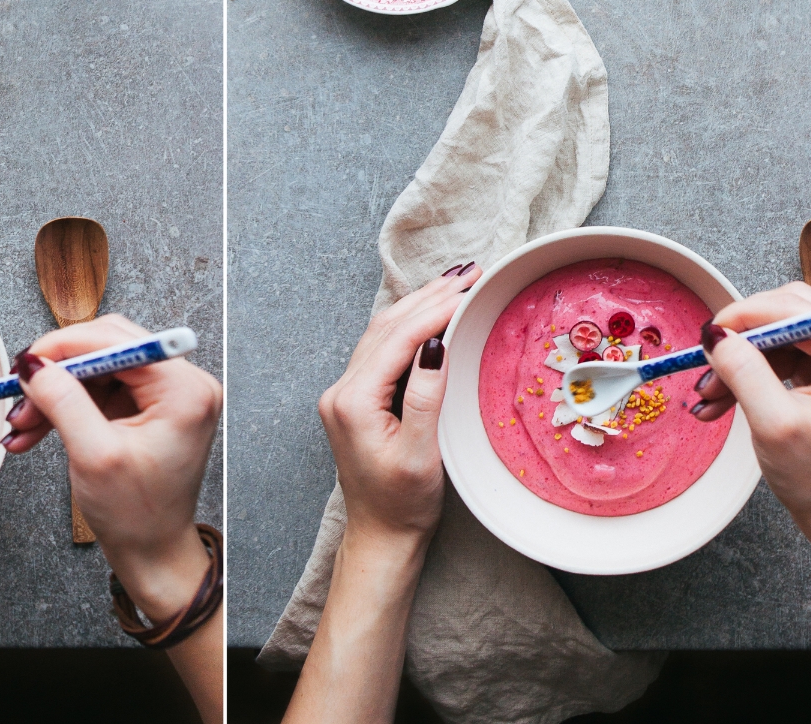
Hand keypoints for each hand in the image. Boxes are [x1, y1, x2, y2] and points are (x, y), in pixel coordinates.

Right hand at [3, 314, 221, 622]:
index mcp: (184, 389)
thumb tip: (33, 363)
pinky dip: (67, 407)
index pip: (116, 340)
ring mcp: (165, 394)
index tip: (26, 363)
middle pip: (105, 350)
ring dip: (56, 394)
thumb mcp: (95, 456)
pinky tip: (37, 429)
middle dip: (57, 375)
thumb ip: (64, 402)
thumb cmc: (138, 516)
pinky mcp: (147, 407)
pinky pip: (99, 390)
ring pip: (96, 371)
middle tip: (19, 396)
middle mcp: (182, 383)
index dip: (64, 347)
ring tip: (23, 425)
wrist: (154, 554)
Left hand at [318, 262, 480, 547]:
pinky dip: (408, 327)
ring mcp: (345, 393)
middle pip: (386, 327)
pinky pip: (381, 349)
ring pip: (382, 333)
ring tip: (455, 284)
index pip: (397, 339)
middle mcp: (341, 391)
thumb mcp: (421, 454)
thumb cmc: (402, 504)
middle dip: (428, 297)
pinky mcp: (355, 399)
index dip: (435, 311)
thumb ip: (425, 397)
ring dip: (418, 306)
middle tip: (469, 273)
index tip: (469, 289)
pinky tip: (431, 315)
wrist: (380, 536)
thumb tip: (435, 345)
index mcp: (353, 401)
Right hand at [693, 281, 810, 579]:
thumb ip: (743, 372)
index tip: (708, 337)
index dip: (745, 317)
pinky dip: (757, 369)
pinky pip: (790, 349)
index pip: (794, 309)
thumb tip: (715, 333)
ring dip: (744, 359)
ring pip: (783, 332)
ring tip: (713, 394)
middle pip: (789, 312)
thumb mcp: (774, 426)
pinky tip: (731, 395)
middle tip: (708, 367)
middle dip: (743, 340)